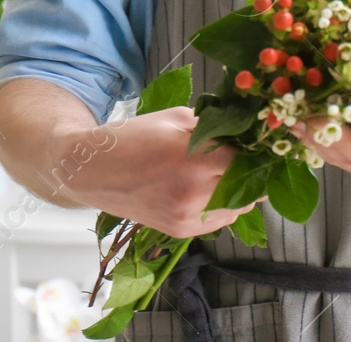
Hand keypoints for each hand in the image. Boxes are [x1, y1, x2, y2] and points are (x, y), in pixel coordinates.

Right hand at [53, 106, 265, 238]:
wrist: (92, 171)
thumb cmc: (133, 137)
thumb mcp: (177, 118)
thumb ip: (213, 126)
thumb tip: (243, 129)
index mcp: (195, 160)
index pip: (248, 159)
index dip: (256, 148)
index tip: (259, 140)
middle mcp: (194, 194)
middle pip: (248, 185)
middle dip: (252, 169)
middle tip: (250, 154)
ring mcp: (187, 217)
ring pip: (238, 206)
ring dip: (240, 189)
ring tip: (227, 170)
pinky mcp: (180, 231)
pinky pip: (219, 220)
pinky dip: (223, 204)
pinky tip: (211, 187)